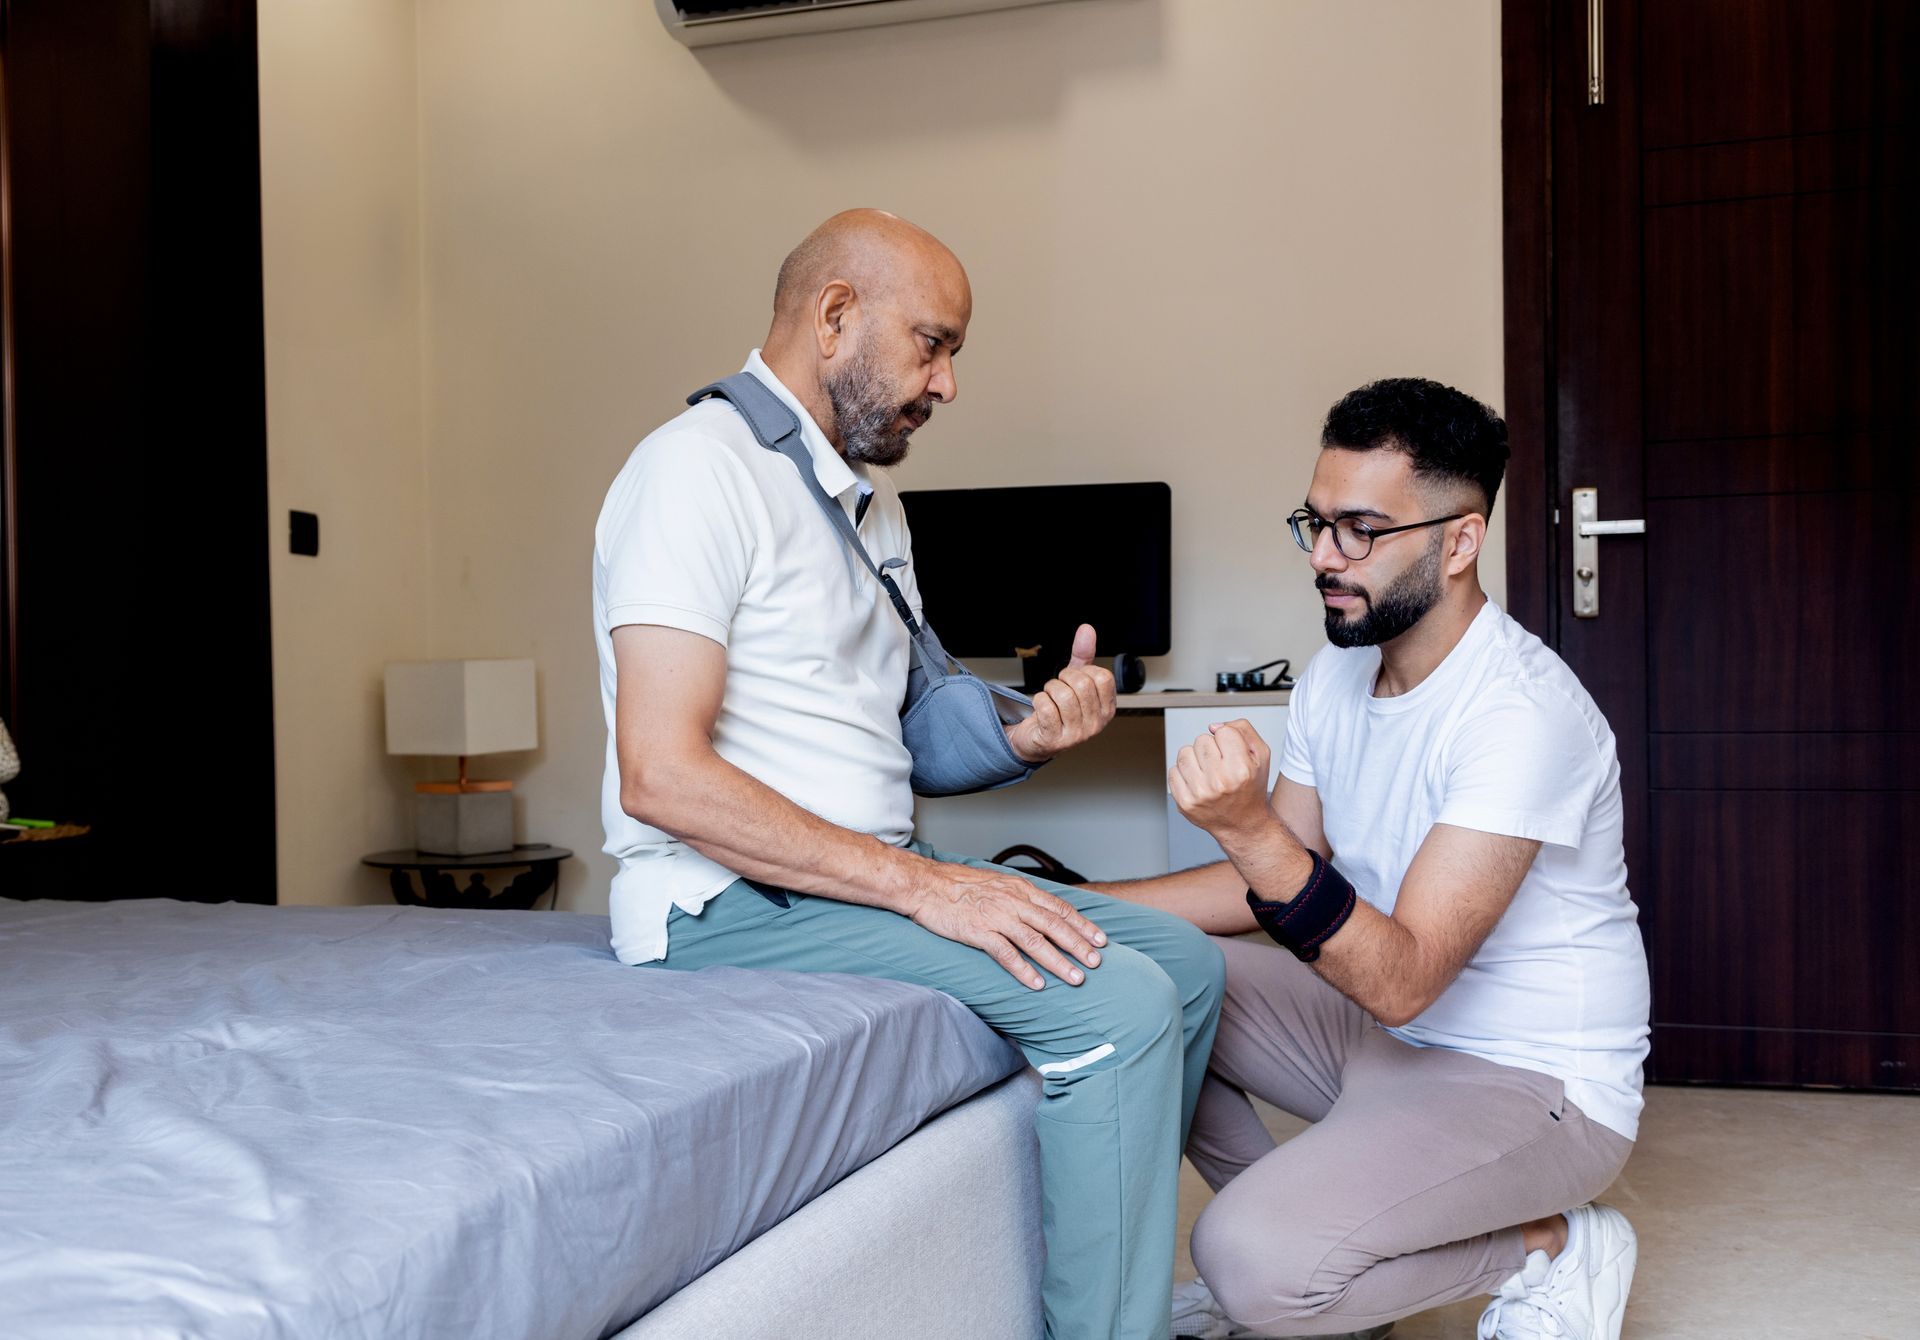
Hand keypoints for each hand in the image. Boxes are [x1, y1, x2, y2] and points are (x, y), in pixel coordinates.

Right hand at [904, 859, 1108, 990]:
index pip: (1059, 908)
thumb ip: (1020, 897)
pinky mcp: (978, 932)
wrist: (925, 884)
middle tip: (1096, 963)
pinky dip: (1024, 970)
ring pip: (1036, 941)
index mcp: (1020, 889)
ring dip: (1058, 962)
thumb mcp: (997, 883)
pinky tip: (1037, 984)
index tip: (1100, 939)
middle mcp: (1013, 902)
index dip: (1082, 925)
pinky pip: (1006, 954)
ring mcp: (996, 917)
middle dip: (1078, 946)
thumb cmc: (959, 885)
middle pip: (1054, 925)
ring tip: (1076, 979)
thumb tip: (1042, 911)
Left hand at [1005, 624, 1117, 763]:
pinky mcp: (1055, 739)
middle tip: (1058, 686)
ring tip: (1049, 696)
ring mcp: (1077, 734)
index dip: (1083, 671)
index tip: (1074, 678)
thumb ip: (1083, 656)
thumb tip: (1087, 630)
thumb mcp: (1074, 681)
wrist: (1038, 739)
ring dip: (1050, 689)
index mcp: (1106, 709)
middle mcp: (1096, 724)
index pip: (1103, 677)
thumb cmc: (1059, 710)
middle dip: (1064, 678)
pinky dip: (1039, 700)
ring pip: (1063, 696)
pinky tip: (1041, 706)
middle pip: (1083, 685)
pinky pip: (1046, 708)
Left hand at [1170, 719, 1273, 842]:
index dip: (1228, 740)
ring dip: (1195, 759)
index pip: (1223, 732)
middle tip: (1221, 765)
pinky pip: (1173, 771)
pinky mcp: (1184, 802)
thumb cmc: (1251, 788)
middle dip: (1211, 749)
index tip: (1232, 754)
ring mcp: (1200, 793)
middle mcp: (1219, 782)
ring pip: (1184, 752)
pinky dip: (1183, 774)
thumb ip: (1242, 730)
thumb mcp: (1260, 755)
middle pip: (1202, 739)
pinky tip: (1198, 782)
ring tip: (1207, 772)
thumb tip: (1213, 727)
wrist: (1243, 823)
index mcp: (1240, 770)